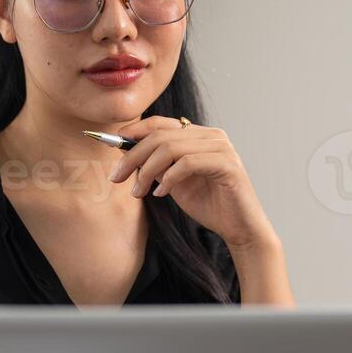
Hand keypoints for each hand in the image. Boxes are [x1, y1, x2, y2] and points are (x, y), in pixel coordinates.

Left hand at [107, 116, 277, 252]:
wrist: (239, 229)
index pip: (162, 123)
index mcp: (200, 135)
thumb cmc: (209, 205)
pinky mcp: (227, 164)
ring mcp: (221, 148)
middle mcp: (212, 135)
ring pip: (171, 148)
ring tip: (138, 191)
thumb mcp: (173, 182)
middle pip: (162, 135)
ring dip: (147, 170)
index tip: (113, 144)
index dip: (135, 130)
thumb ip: (156, 165)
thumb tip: (124, 149)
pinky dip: (169, 178)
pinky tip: (161, 194)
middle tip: (116, 177)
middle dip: (133, 156)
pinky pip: (188, 163)